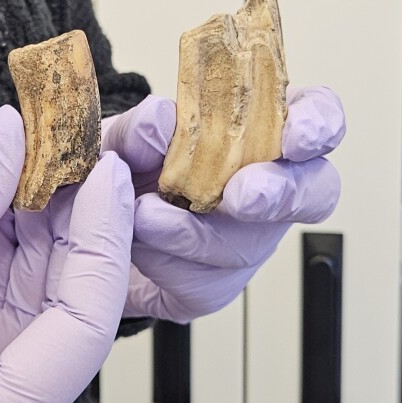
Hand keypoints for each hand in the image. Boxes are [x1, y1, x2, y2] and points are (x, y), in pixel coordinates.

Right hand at [0, 107, 133, 402]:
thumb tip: (9, 134)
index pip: (84, 326)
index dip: (102, 241)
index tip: (103, 174)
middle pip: (70, 312)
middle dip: (75, 230)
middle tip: (74, 159)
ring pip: (41, 307)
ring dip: (41, 236)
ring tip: (37, 171)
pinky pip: (9, 311)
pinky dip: (7, 257)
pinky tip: (4, 208)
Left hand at [102, 86, 343, 322]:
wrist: (83, 230)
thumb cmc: (118, 171)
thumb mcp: (118, 136)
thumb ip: (140, 127)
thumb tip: (160, 120)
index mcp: (258, 129)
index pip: (315, 118)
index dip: (318, 125)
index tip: (297, 137)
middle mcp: (267, 185)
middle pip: (314, 191)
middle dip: (280, 194)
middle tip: (239, 196)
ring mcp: (249, 239)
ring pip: (251, 245)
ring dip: (196, 233)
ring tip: (143, 215)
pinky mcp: (216, 284)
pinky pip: (207, 285)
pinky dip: (166, 265)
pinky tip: (138, 247)